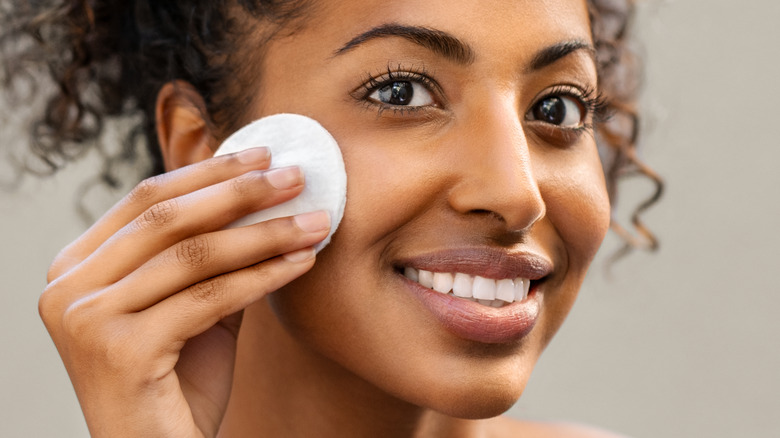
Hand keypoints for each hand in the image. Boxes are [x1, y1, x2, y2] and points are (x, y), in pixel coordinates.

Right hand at [38, 148, 330, 436]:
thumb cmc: (176, 382)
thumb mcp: (191, 305)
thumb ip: (210, 256)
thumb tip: (264, 197)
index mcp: (76, 267)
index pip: (146, 200)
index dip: (208, 173)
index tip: (263, 156)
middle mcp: (68, 289)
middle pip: (168, 219)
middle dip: (241, 192)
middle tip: (296, 176)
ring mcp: (86, 320)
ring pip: (193, 256)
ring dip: (265, 233)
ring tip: (316, 221)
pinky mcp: (119, 351)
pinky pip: (209, 298)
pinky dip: (263, 276)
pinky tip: (302, 262)